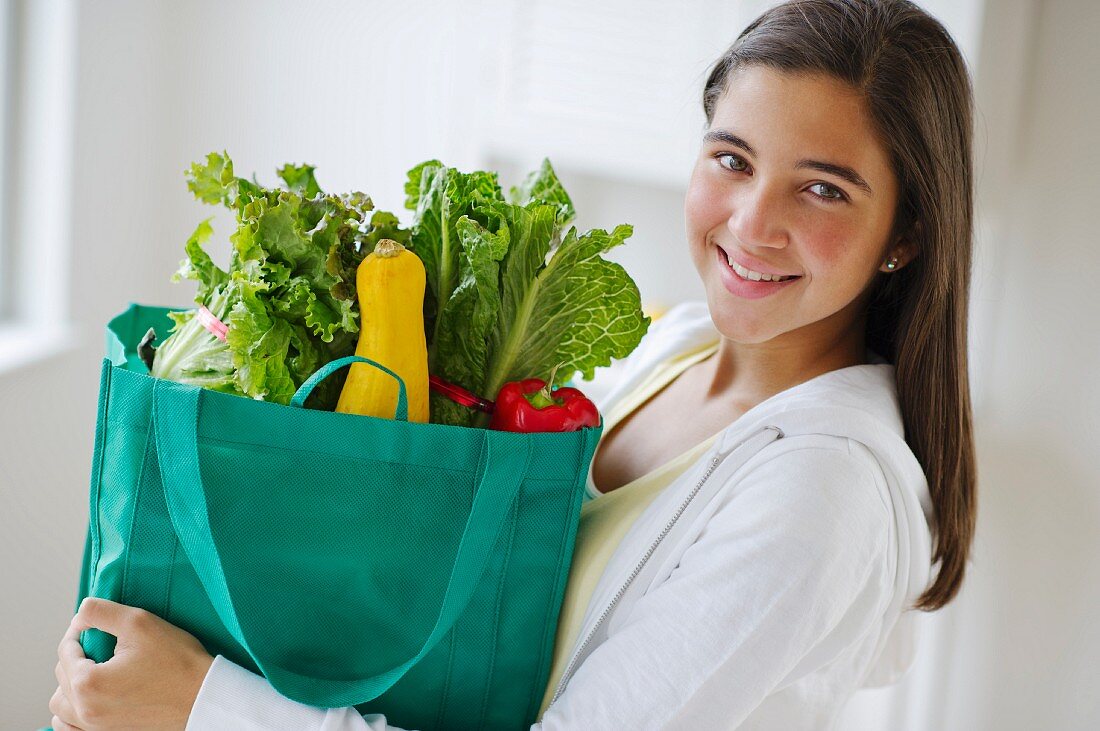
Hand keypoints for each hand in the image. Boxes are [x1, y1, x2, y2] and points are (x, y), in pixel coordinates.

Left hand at [51, 597, 214, 730]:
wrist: (203, 696)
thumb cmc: (177, 662)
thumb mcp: (140, 622)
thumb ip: (101, 612)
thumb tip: (80, 614)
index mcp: (88, 683)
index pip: (66, 650)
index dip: (78, 631)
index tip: (94, 624)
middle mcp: (86, 711)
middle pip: (61, 676)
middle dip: (76, 655)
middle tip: (100, 643)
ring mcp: (96, 728)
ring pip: (61, 705)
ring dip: (69, 684)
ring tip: (93, 670)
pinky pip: (71, 728)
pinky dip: (73, 712)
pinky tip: (89, 698)